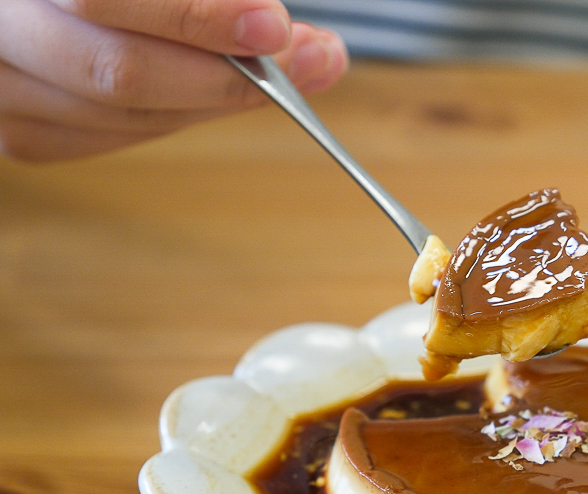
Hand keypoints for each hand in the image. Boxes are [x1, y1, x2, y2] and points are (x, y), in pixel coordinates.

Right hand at [0, 0, 347, 161]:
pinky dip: (186, 113)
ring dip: (223, 98)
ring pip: (129, 116)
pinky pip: (120, 136)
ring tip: (296, 69)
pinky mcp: (25, 130)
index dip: (194, 17)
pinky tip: (225, 89)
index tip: (272, 26)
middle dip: (229, 74)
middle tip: (310, 59)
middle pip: (119, 73)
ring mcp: (4, 90)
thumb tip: (290, 37)